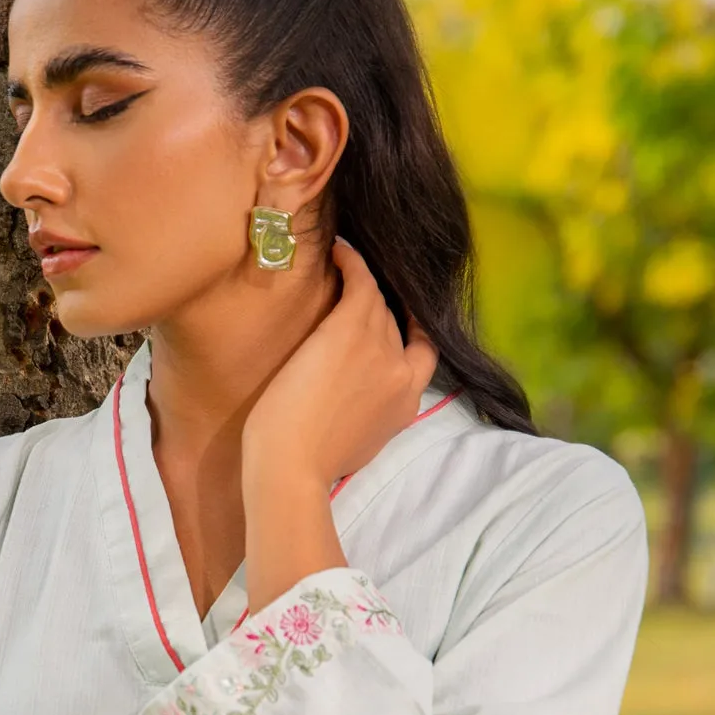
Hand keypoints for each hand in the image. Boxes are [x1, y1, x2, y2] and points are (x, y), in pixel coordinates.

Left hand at [242, 238, 438, 486]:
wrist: (292, 465)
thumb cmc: (310, 462)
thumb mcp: (361, 443)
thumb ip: (373, 416)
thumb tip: (361, 403)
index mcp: (408, 404)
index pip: (422, 354)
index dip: (411, 331)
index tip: (399, 318)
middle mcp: (402, 373)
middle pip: (395, 326)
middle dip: (376, 310)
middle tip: (354, 290)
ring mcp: (380, 349)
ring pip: (379, 301)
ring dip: (362, 278)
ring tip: (344, 261)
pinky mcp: (351, 330)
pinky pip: (361, 281)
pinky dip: (351, 261)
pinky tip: (337, 248)